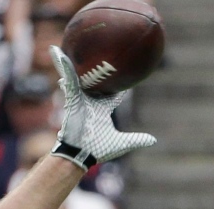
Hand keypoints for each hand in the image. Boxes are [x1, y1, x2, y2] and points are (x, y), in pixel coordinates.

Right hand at [48, 46, 155, 168]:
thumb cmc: (98, 150)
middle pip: (94, 83)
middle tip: (100, 58)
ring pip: (78, 78)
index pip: (112, 94)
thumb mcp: (121, 143)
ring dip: (73, 64)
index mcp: (101, 110)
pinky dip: (65, 69)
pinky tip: (60, 55)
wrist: (81, 155)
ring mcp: (80, 100)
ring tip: (67, 48)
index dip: (117, 86)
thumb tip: (153, 140)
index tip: (122, 77)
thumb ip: (136, 139)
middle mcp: (90, 103)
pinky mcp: (72, 100)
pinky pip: (70, 81)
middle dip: (95, 71)